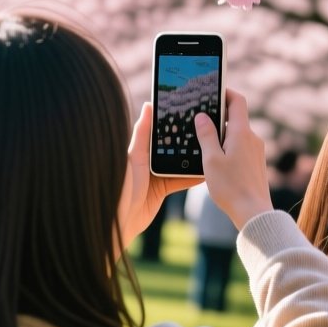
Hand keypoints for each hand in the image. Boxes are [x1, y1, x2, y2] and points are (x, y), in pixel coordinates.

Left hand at [120, 103, 200, 245]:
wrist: (117, 220)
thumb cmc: (119, 186)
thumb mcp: (132, 156)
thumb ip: (142, 132)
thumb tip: (149, 105)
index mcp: (139, 149)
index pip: (159, 132)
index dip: (173, 123)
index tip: (189, 112)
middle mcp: (148, 161)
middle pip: (172, 147)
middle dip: (187, 140)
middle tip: (206, 129)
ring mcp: (156, 176)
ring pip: (179, 163)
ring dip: (193, 158)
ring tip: (210, 147)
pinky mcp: (162, 190)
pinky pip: (181, 180)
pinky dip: (193, 176)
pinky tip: (206, 171)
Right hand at [194, 89, 273, 228]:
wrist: (254, 212)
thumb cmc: (230, 187)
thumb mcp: (211, 159)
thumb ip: (206, 135)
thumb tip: (201, 116)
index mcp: (241, 132)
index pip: (237, 101)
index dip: (225, 92)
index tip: (212, 91)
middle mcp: (252, 138)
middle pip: (236, 117)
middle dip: (218, 115)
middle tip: (200, 118)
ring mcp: (256, 150)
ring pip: (238, 133)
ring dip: (222, 134)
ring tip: (204, 142)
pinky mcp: (256, 163)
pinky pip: (241, 147)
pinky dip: (229, 146)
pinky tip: (217, 160)